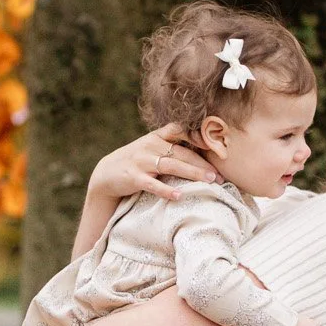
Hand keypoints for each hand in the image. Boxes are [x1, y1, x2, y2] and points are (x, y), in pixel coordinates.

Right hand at [89, 128, 218, 205]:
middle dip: (203, 163)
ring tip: (210, 181)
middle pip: (182, 153)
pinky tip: (179, 195)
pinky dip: (165, 190)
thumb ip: (172, 147)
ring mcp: (142, 161)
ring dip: (192, 173)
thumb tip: (203, 151)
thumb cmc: (136, 162)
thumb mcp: (152, 149)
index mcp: (157, 137)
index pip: (180, 130)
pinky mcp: (134, 177)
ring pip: (171, 166)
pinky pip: (152, 184)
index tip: (218, 144)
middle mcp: (151, 146)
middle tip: (220, 175)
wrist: (106, 174)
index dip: (199, 135)